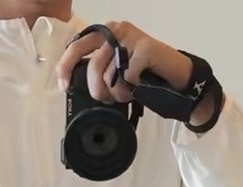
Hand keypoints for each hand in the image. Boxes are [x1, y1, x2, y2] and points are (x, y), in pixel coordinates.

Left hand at [58, 22, 201, 116]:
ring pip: (110, 74)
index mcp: (106, 33)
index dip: (67, 66)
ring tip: (128, 93)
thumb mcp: (118, 70)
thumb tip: (78, 83)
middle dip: (97, 90)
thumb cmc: (148, 77)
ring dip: (118, 93)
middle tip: (106, 100)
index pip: (78, 45)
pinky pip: (128, 76)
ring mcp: (131, 38)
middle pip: (93, 64)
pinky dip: (132, 89)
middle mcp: (116, 30)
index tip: (63, 85)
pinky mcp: (145, 48)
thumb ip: (101, 69)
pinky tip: (140, 88)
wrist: (180, 78)